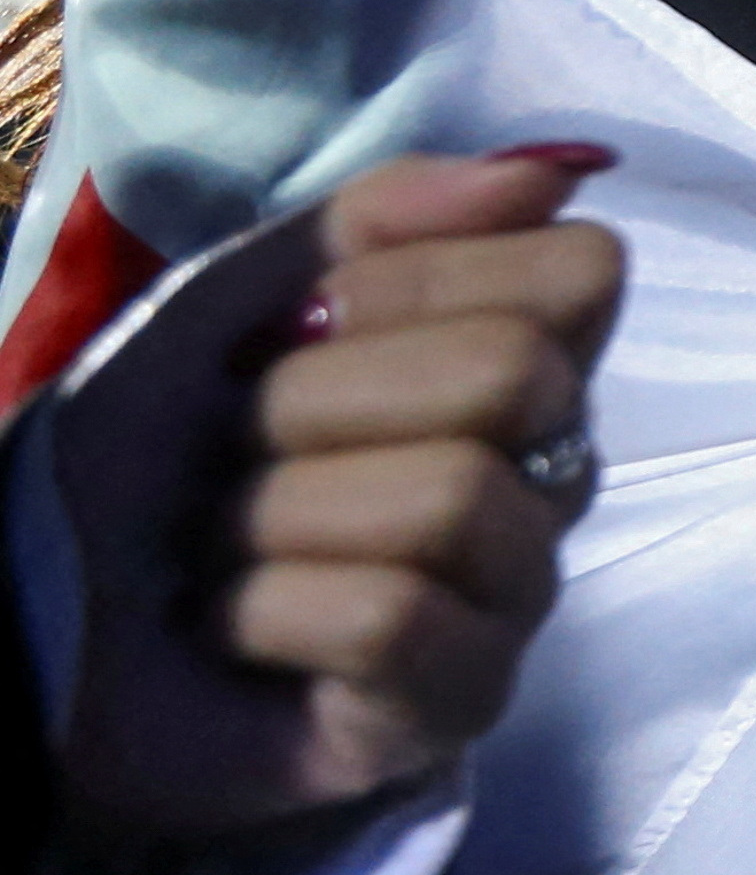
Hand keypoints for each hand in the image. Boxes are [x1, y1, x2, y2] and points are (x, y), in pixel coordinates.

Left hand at [45, 146, 625, 848]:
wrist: (30, 609)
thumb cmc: (141, 453)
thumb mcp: (233, 299)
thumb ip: (386, 217)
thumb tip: (558, 168)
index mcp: (513, 364)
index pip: (582, 273)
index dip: (429, 280)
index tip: (309, 323)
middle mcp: (542, 475)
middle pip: (514, 374)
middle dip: (319, 400)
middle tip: (238, 448)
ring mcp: (511, 596)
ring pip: (451, 500)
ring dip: (277, 516)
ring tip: (221, 548)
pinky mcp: (456, 706)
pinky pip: (392, 620)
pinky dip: (266, 610)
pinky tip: (231, 627)